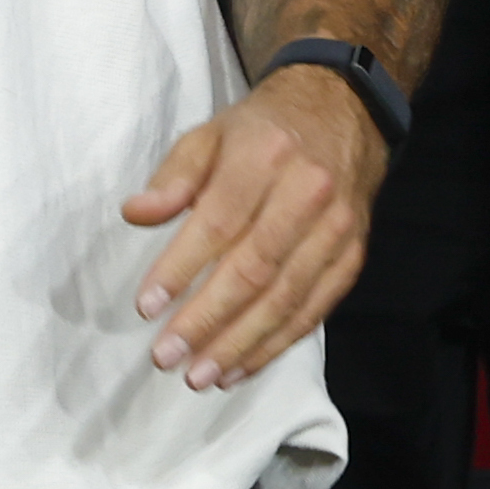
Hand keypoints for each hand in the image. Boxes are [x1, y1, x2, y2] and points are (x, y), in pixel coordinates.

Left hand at [124, 66, 385, 388]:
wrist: (346, 112)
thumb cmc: (263, 131)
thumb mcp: (211, 134)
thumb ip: (174, 176)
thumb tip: (136, 214)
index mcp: (266, 156)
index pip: (220, 221)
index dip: (182, 267)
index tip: (147, 306)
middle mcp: (308, 192)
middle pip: (255, 269)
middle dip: (207, 320)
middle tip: (166, 357)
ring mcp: (337, 228)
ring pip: (286, 298)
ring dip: (240, 343)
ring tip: (199, 376)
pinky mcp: (353, 254)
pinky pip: (315, 309)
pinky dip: (276, 344)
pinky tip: (240, 367)